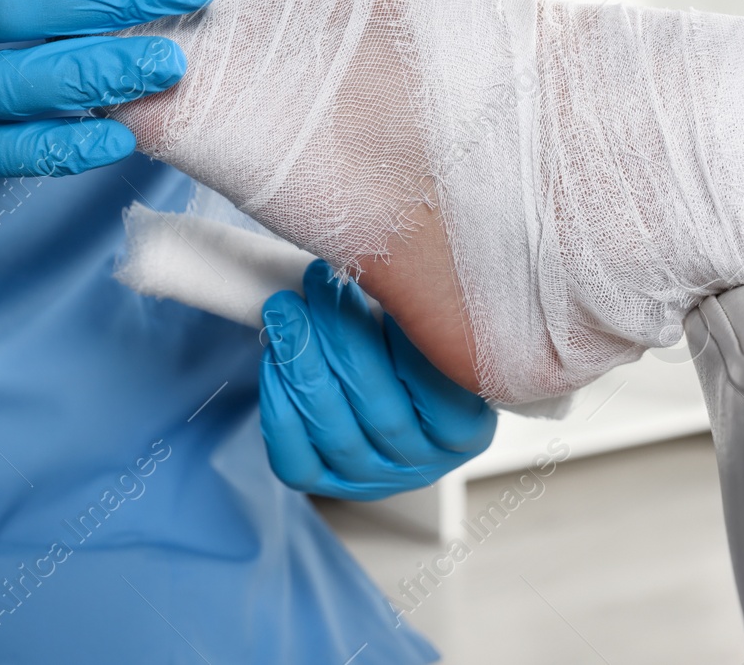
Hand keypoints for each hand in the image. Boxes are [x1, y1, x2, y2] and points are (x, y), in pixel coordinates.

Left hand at [260, 260, 496, 500]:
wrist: (385, 388)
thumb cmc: (409, 342)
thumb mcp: (431, 322)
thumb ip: (422, 304)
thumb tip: (390, 258)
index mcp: (468, 428)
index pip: (444, 389)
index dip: (409, 336)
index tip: (384, 280)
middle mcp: (426, 464)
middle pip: (381, 408)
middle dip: (343, 336)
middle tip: (319, 280)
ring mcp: (375, 480)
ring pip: (334, 430)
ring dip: (303, 361)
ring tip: (285, 308)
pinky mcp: (327, 484)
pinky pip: (296, 460)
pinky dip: (279, 407)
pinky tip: (274, 360)